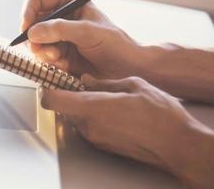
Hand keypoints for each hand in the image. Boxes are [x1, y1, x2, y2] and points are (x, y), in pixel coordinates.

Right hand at [21, 0, 143, 78]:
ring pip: (34, 44)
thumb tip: (32, 32)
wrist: (126, 70)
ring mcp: (58, 38)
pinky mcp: (58, 55)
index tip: (27, 30)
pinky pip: (42, 59)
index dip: (28, 14)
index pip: (37, 1)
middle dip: (36, 40)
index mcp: (69, 2)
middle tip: (48, 52)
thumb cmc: (116, 45)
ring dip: (43, 54)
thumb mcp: (88, 32)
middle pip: (31, 25)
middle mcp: (61, 18)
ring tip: (60, 60)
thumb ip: (60, 29)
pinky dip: (50, 64)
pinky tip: (65, 67)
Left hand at [40, 75, 213, 188]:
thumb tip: (87, 80)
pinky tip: (113, 111)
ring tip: (104, 97)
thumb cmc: (160, 116)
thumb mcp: (134, 85)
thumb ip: (105, 82)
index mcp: (92, 107)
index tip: (51, 79)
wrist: (177, 145)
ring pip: (75, 117)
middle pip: (62, 108)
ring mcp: (94, 137)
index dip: (47, 88)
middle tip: (80, 84)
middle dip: (68, 95)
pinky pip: (88, 127)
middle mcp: (88, 125)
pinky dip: (93, 117)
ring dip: (82, 106)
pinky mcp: (102, 145)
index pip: (51, 100)